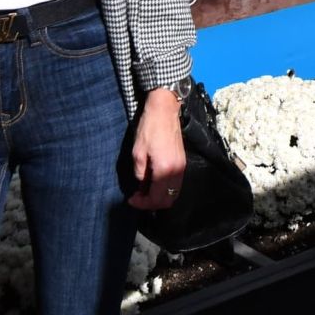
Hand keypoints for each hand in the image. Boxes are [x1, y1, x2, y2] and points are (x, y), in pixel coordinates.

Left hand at [126, 88, 186, 210]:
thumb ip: (140, 173)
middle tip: (138, 198)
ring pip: (173, 193)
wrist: (165, 111)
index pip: (156, 198)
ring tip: (145, 191)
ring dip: (160, 197)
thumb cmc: (149, 129)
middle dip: (152, 203)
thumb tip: (141, 185)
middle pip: (168, 200)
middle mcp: (177, 172)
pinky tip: (153, 182)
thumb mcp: (138, 152)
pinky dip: (165, 188)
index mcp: (165, 170)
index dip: (142, 203)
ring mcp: (182, 168)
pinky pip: (175, 184)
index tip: (131, 199)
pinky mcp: (183, 163)